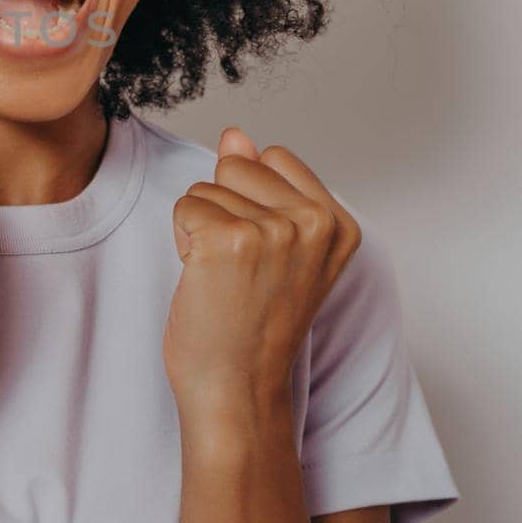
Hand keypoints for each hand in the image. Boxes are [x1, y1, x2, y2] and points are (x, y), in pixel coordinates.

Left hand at [163, 126, 362, 415]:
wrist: (237, 387)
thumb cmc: (252, 324)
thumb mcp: (275, 248)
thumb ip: (262, 185)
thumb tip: (237, 135)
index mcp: (338, 223)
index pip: (275, 157)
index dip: (252, 198)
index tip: (262, 252)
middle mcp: (314, 224)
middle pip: (236, 166)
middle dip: (224, 208)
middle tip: (238, 268)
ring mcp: (273, 231)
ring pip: (205, 188)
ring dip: (201, 230)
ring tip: (223, 278)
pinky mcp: (228, 241)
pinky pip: (185, 207)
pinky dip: (183, 241)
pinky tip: (205, 279)